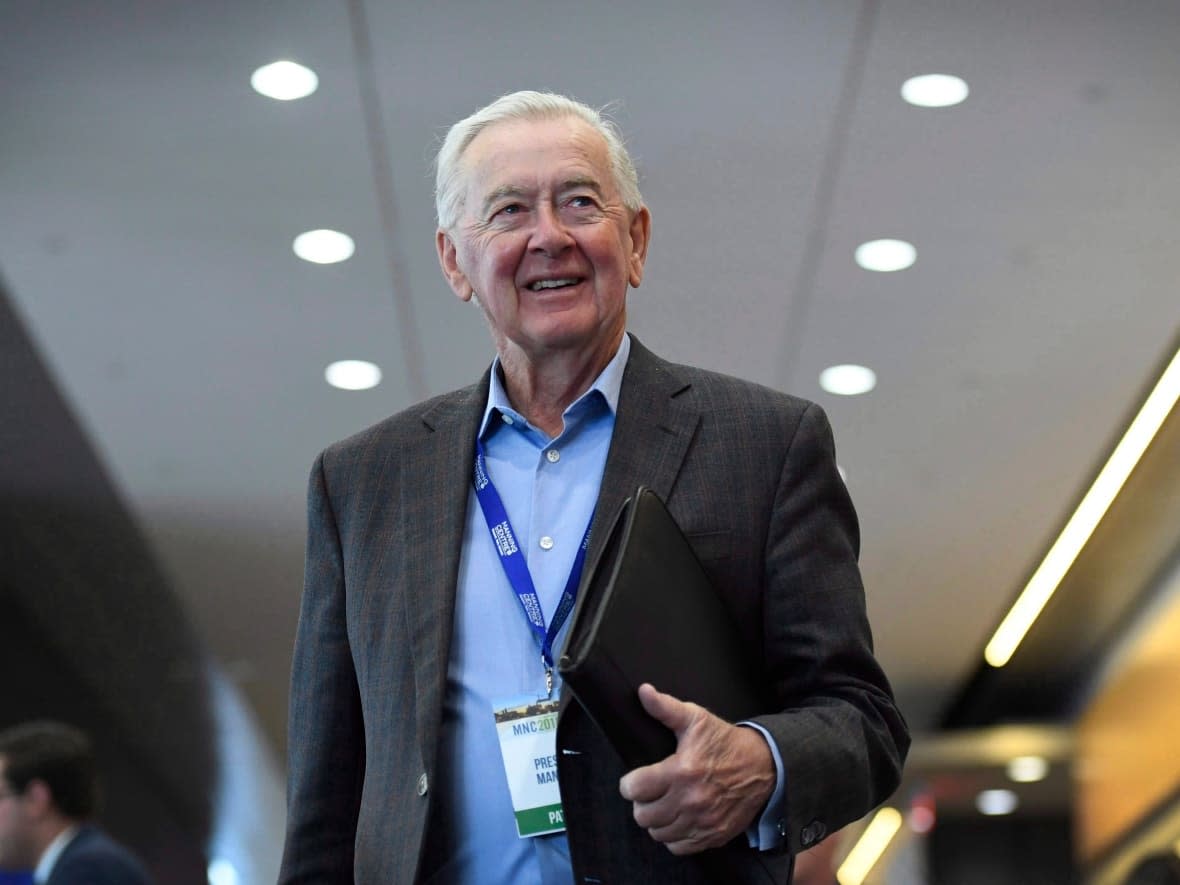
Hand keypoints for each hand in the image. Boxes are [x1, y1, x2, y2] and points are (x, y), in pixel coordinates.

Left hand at [617, 683, 775, 854]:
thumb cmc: (725, 742)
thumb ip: (665, 708)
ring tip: (663, 805)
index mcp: (681, 771)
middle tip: (649, 792)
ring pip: (658, 833)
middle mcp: (690, 801)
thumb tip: (643, 691)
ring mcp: (702, 822)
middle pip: (643, 815)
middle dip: (641, 803)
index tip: (635, 780)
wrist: (764, 767)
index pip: (635, 789)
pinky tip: (678, 819)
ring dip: (656, 820)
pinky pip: (679, 847)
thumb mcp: (696, 719)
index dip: (629, 784)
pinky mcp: (712, 836)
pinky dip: (674, 837)